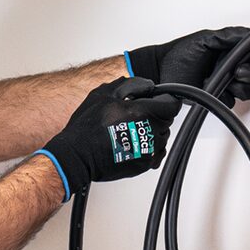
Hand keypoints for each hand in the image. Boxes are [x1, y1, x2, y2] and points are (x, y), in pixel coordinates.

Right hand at [38, 78, 180, 198]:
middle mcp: (149, 133)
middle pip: (167, 120)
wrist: (78, 156)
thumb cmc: (87, 128)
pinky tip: (133, 144)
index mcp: (142, 112)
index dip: (166, 100)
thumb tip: (147, 85)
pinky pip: (157, 154)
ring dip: (153, 132)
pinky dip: (149, 148)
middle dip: (156, 115)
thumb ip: (131, 85)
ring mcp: (148, 151)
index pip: (171, 105)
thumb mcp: (104, 94)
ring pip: (163, 137)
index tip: (159, 100)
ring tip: (131, 130)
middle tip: (136, 115)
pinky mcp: (144, 165)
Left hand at [127, 26, 249, 105]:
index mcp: (229, 51)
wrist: (162, 72)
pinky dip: (224, 97)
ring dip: (239, 88)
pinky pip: (231, 102)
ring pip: (246, 91)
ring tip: (224, 82)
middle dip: (249, 74)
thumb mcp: (205, 39)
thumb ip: (228, 36)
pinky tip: (212, 90)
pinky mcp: (217, 98)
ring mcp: (224, 83)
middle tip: (237, 72)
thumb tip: (248, 33)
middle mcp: (229, 67)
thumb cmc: (179, 54)